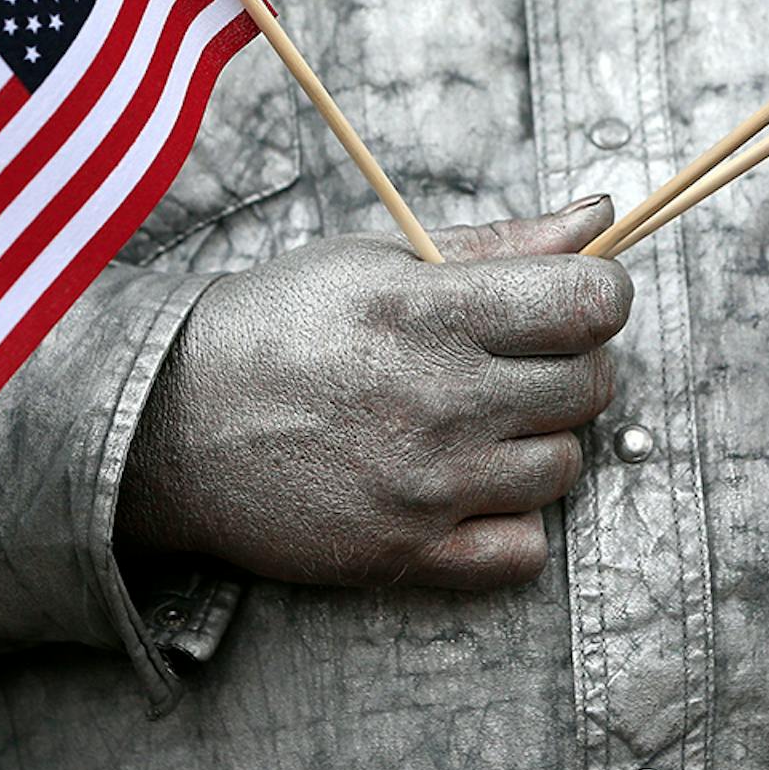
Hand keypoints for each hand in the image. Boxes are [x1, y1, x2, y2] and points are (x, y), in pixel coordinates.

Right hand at [116, 197, 631, 588]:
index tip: (572, 299)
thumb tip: (601, 217)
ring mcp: (427, 485)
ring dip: (541, 440)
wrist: (168, 421)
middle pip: (589, 386)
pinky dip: (513, 522)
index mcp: (430, 314)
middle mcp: (439, 401)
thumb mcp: (376, 259)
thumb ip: (497, 245)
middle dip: (574, 364)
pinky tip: (471, 487)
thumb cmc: (276, 325)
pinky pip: (523, 550)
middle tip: (522, 357)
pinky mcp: (407, 552)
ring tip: (483, 419)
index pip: (588, 303)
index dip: (599, 295)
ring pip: (564, 467)